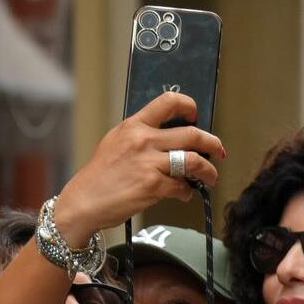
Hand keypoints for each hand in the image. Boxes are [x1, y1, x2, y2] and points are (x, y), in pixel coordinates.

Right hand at [54, 92, 226, 238]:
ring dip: (208, 171)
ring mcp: (149, 163)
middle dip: (212, 144)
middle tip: (218, 152)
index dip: (188, 106)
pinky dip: (187, 192)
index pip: (168, 102)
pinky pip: (181, 186)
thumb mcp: (115, 143)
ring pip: (193, 161)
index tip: (196, 117)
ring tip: (211, 177)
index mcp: (134, 125)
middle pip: (191, 134)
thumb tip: (169, 139)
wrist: (84, 201)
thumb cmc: (100, 176)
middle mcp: (143, 140)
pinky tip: (184, 194)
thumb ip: (141, 136)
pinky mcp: (152, 186)